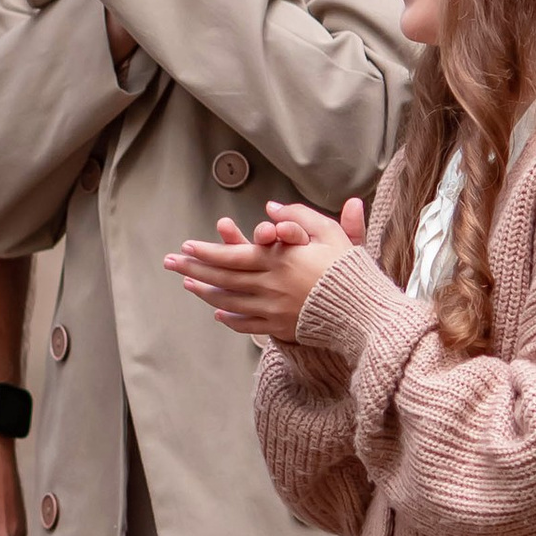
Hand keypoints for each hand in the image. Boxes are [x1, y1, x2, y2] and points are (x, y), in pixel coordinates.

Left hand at [164, 197, 364, 343]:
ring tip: (188, 286)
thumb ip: (298, 217)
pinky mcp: (281, 326)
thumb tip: (271, 208)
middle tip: (170, 264)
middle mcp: (269, 286)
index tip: (186, 247)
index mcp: (278, 261)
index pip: (232, 257)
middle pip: (223, 278)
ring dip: (206, 293)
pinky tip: (219, 313)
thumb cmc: (348, 268)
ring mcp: (273, 309)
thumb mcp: (328, 233)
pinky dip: (231, 318)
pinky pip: (248, 324)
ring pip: (230, 301)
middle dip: (193, 270)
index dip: (206, 253)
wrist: (364, 311)